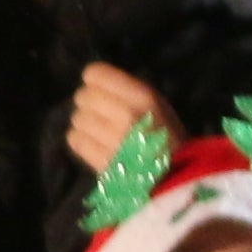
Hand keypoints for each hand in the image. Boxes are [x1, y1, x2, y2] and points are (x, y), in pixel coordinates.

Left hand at [66, 65, 170, 179]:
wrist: (176, 177)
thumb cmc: (166, 137)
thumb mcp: (157, 105)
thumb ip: (127, 91)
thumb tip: (93, 83)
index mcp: (142, 96)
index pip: (94, 74)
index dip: (94, 82)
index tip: (101, 92)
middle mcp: (126, 113)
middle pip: (82, 96)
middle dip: (89, 106)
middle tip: (102, 117)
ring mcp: (113, 138)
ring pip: (77, 119)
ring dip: (85, 126)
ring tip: (101, 134)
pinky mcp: (102, 160)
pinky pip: (75, 140)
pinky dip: (82, 143)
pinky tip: (96, 147)